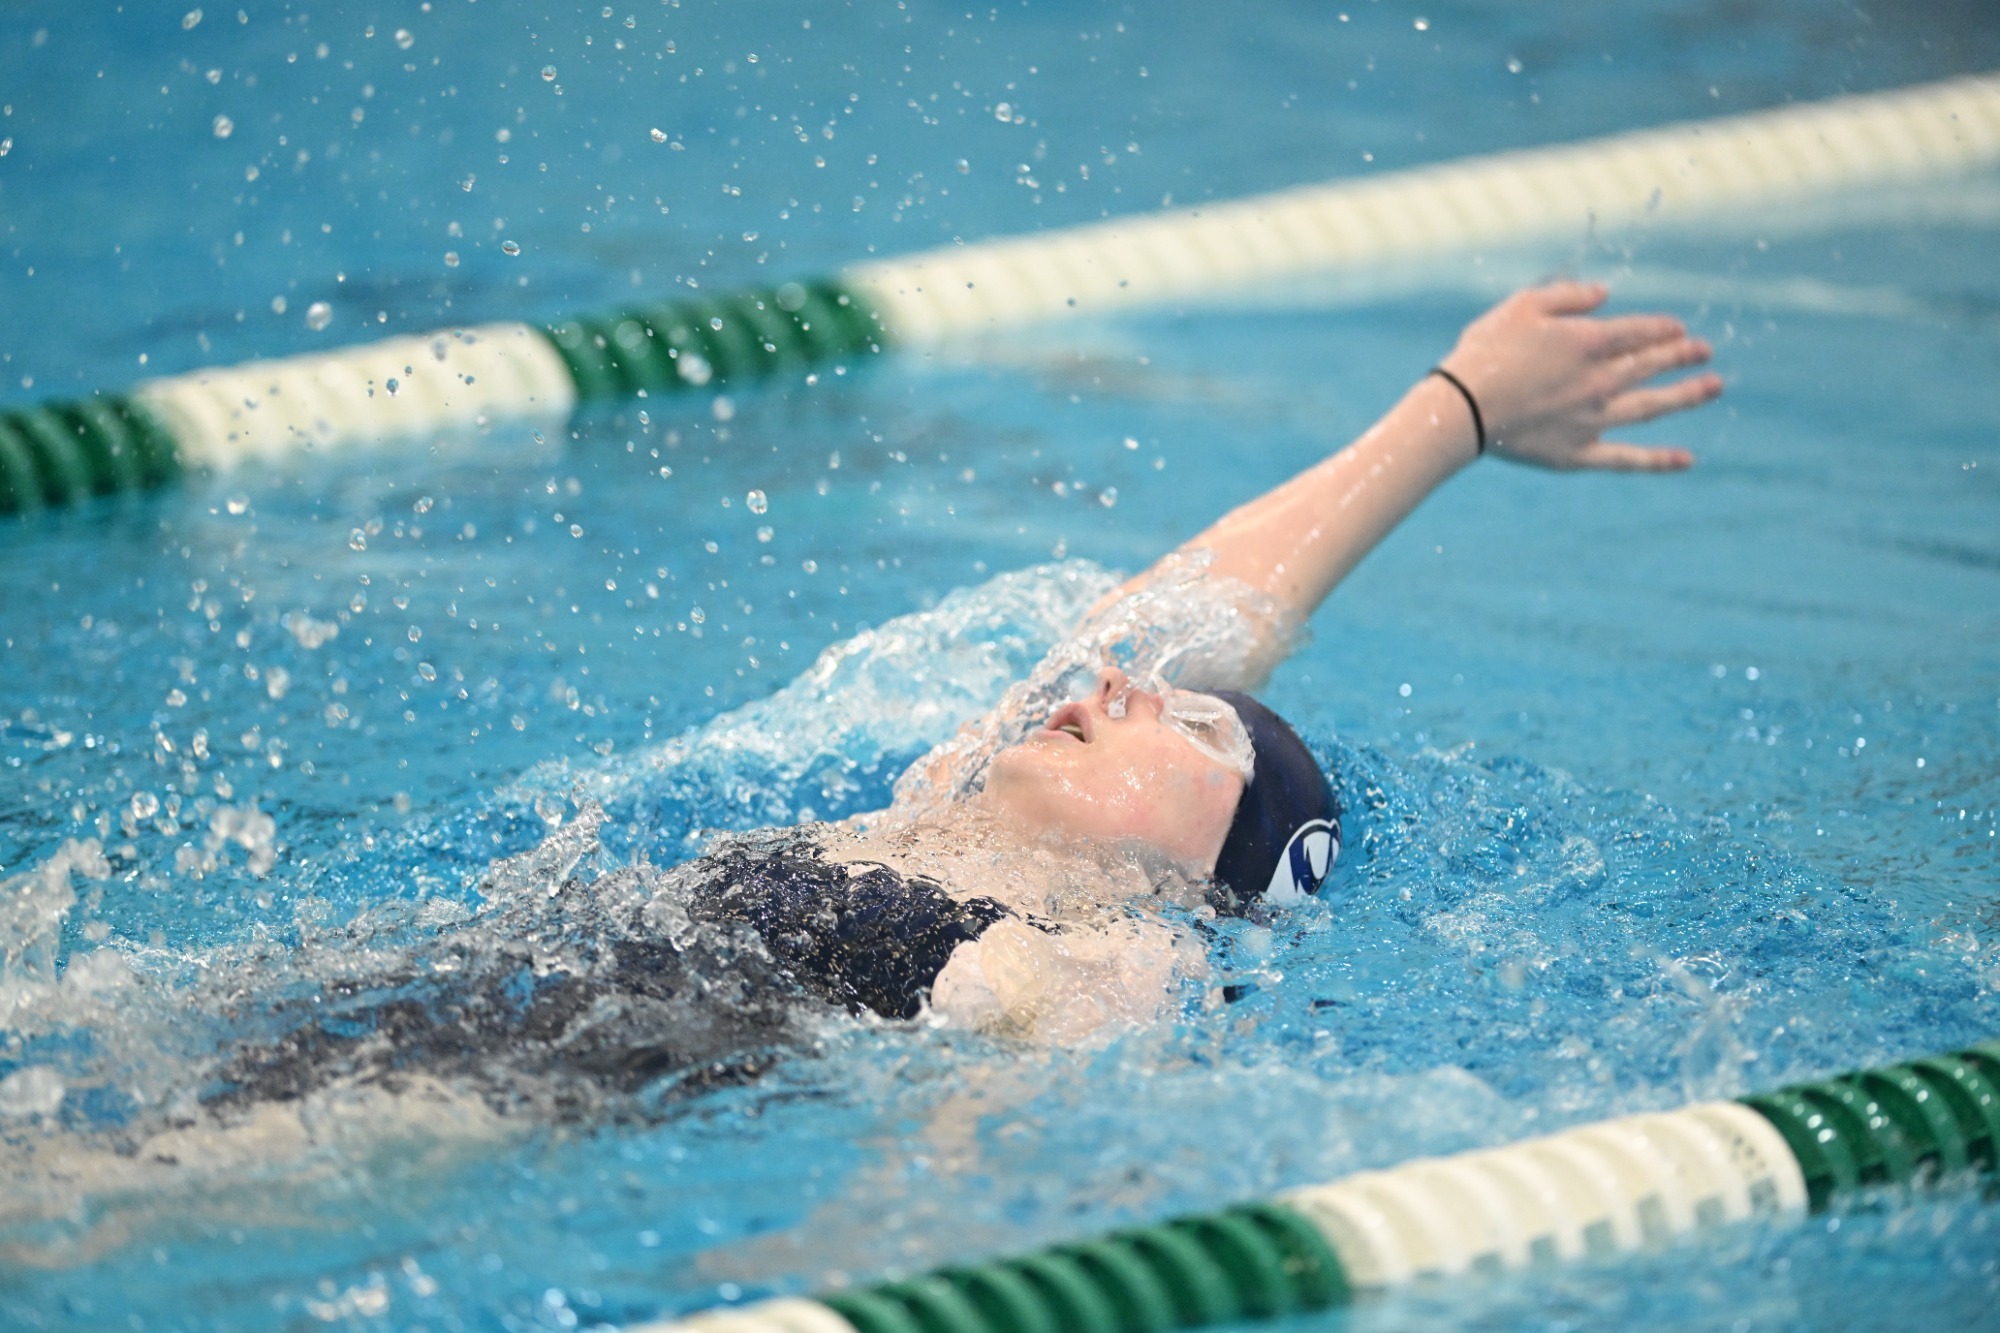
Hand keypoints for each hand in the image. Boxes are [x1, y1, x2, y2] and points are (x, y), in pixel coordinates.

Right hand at [1438, 281, 1721, 470]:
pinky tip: (1687, 459)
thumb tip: (1605, 294)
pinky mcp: (1579, 453)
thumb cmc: (1485, 352)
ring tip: (1715, 386)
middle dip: (1682, 355)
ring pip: (1650, 406)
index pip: (1640, 332)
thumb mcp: (1522, 305)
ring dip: (1686, 395)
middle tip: (1705, 350)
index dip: (1663, 328)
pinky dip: (1658, 460)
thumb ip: (1568, 294)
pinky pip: (1626, 458)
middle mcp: (1600, 380)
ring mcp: (1593, 420)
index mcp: (1588, 342)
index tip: (1677, 328)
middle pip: (1652, 365)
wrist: (1462, 409)